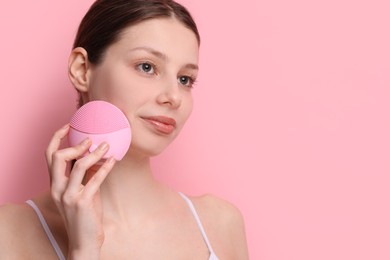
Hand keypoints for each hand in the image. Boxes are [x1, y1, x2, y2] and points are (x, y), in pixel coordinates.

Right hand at [45, 124, 115, 258]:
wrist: (84, 240)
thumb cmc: (85, 214)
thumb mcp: (82, 191)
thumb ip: (84, 174)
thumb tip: (96, 154)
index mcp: (54, 183)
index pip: (49, 155)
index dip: (57, 138)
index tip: (68, 125)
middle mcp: (56, 188)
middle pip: (57, 157)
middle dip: (74, 144)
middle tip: (91, 139)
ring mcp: (67, 195)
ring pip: (77, 165)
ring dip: (94, 153)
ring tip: (107, 146)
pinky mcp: (81, 202)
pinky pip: (94, 179)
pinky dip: (105, 167)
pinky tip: (114, 160)